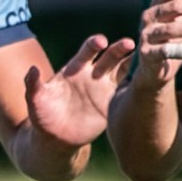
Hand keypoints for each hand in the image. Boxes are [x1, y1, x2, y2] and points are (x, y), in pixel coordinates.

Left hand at [23, 34, 135, 148]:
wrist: (54, 139)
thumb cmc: (42, 117)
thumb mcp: (35, 101)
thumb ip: (33, 85)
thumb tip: (31, 69)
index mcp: (74, 69)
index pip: (87, 52)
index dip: (93, 44)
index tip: (100, 42)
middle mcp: (91, 74)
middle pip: (108, 57)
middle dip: (118, 49)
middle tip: (130, 43)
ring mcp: (103, 87)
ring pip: (121, 70)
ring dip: (132, 62)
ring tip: (146, 56)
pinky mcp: (110, 102)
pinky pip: (126, 90)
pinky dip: (136, 83)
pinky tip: (150, 77)